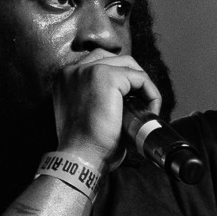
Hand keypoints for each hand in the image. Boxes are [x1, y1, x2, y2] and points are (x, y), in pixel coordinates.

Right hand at [51, 53, 159, 170]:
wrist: (81, 156)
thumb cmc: (85, 144)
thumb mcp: (85, 114)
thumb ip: (96, 97)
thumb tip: (124, 95)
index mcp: (65, 78)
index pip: (98, 62)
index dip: (119, 77)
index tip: (130, 99)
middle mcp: (73, 70)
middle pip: (114, 58)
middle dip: (132, 78)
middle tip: (141, 103)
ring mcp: (88, 70)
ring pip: (129, 65)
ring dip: (142, 85)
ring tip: (146, 109)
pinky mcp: (107, 77)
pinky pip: (140, 78)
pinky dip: (151, 93)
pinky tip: (150, 111)